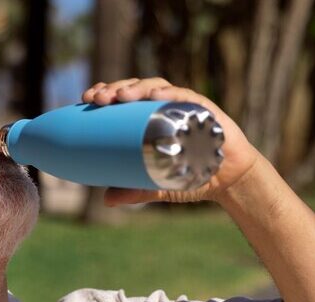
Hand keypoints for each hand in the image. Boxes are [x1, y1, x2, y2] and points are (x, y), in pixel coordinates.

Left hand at [81, 78, 261, 205]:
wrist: (229, 180)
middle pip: (135, 88)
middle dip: (114, 88)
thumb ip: (134, 192)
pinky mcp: (205, 110)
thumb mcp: (157, 185)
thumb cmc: (191, 176)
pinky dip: (170, 94)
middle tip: (96, 98)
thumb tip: (106, 200)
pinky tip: (155, 96)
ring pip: (156, 87)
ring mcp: (184, 105)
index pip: (123, 98)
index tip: (86, 98)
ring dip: (136, 88)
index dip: (105, 92)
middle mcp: (164, 107)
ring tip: (120, 96)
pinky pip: (186, 97)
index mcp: (149, 118)